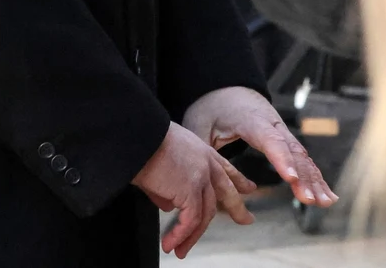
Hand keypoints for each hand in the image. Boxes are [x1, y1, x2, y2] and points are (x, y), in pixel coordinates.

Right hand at [131, 121, 253, 257]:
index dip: (237, 179)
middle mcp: (206, 162)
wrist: (137, 135)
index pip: (224, 168)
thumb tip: (170, 206)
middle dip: (238, 208)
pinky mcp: (191, 191)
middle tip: (247, 220)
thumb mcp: (163, 159)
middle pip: (227, 191)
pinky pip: (189, 221)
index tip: (248, 188)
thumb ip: (170, 184)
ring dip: (191, 236)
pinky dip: (179, 235)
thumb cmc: (143, 141)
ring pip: (205, 214)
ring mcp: (201, 177)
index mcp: (201, 150)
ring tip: (180, 251)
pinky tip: (170, 244)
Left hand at [183, 86, 337, 208]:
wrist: (226, 85)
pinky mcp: (286, 139)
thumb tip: (208, 185)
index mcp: (250, 119)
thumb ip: (203, 153)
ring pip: (302, 155)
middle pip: (291, 150)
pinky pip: (303, 158)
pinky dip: (315, 176)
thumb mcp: (197, 125)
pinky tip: (327, 196)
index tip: (290, 177)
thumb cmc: (211, 106)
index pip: (269, 138)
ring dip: (314, 179)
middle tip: (310, 200)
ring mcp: (282, 131)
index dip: (280, 158)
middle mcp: (271, 123)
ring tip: (325, 202)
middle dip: (303, 176)